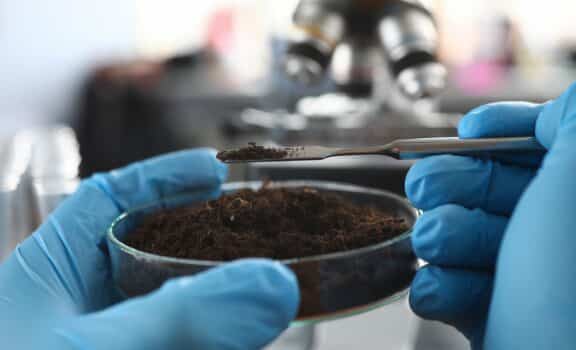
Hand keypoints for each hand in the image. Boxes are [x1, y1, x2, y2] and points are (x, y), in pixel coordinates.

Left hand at [0, 149, 298, 349]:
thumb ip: (180, 320)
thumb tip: (274, 284)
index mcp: (50, 275)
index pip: (109, 201)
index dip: (163, 176)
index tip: (215, 171)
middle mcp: (80, 308)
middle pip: (151, 252)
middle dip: (206, 238)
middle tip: (259, 231)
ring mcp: (110, 342)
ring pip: (173, 307)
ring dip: (219, 298)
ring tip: (266, 287)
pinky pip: (180, 341)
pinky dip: (215, 338)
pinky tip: (244, 337)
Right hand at [406, 83, 575, 348]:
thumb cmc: (573, 296)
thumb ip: (573, 122)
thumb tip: (556, 109)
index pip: (550, 146)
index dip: (509, 131)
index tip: (471, 130)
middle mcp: (560, 242)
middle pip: (496, 188)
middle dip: (454, 184)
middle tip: (427, 187)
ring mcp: (528, 281)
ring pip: (466, 236)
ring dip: (441, 239)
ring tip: (437, 248)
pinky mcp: (495, 317)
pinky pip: (455, 285)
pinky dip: (442, 287)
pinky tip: (443, 293)